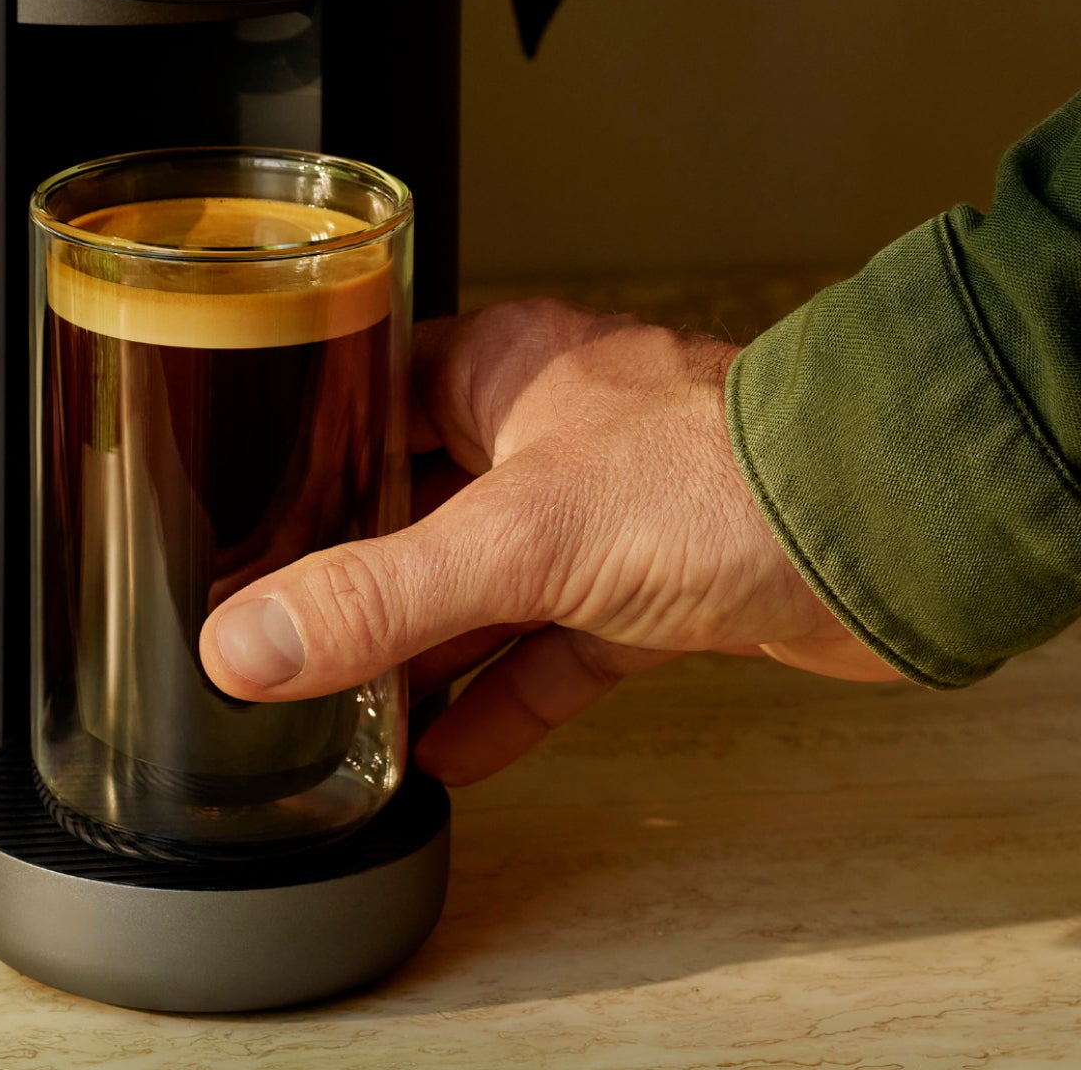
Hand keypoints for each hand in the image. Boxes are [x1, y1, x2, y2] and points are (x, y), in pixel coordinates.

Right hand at [197, 298, 901, 785]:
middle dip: (356, 569)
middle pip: (419, 503)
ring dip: (425, 647)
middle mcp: (547, 434)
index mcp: (502, 370)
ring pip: (485, 584)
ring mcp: (603, 512)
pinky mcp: (654, 586)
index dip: (303, 447)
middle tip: (279, 622)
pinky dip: (505, 699)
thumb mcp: (517, 538)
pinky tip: (450, 753)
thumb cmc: (721, 473)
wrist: (883, 535)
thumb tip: (248, 643)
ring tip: (342, 702)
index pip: (369, 393)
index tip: (241, 503)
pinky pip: (555, 647)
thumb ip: (380, 595)